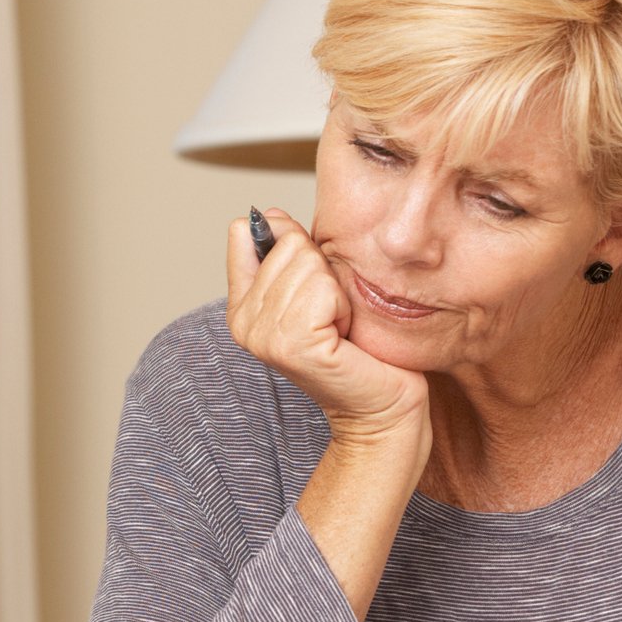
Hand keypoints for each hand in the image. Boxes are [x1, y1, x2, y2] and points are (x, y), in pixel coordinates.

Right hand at [227, 209, 425, 442]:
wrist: (380, 406)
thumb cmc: (357, 350)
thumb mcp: (314, 290)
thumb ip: (285, 254)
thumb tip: (267, 215)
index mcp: (240, 307)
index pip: (248, 232)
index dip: (292, 247)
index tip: (311, 288)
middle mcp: (242, 323)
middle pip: (288, 245)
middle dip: (322, 272)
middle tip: (331, 316)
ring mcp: (263, 335)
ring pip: (307, 262)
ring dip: (336, 290)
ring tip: (339, 326)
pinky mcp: (292, 344)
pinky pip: (322, 288)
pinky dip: (344, 305)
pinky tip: (344, 334)